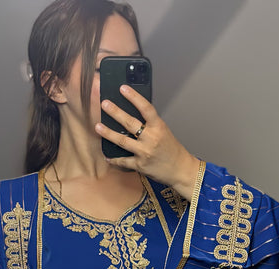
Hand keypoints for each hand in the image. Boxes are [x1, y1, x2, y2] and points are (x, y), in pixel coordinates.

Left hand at [95, 85, 199, 200]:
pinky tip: (107, 156)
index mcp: (158, 127)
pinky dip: (114, 159)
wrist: (180, 170)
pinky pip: (123, 161)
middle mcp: (151, 138)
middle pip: (129, 123)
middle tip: (104, 104)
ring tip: (98, 126)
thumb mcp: (164, 132)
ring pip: (122, 141)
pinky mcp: (140, 165)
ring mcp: (144, 152)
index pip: (145, 108)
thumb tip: (133, 115)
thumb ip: (150, 125)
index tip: (123, 88)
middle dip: (115, 112)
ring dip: (108, 133)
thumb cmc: (172, 150)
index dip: (134, 97)